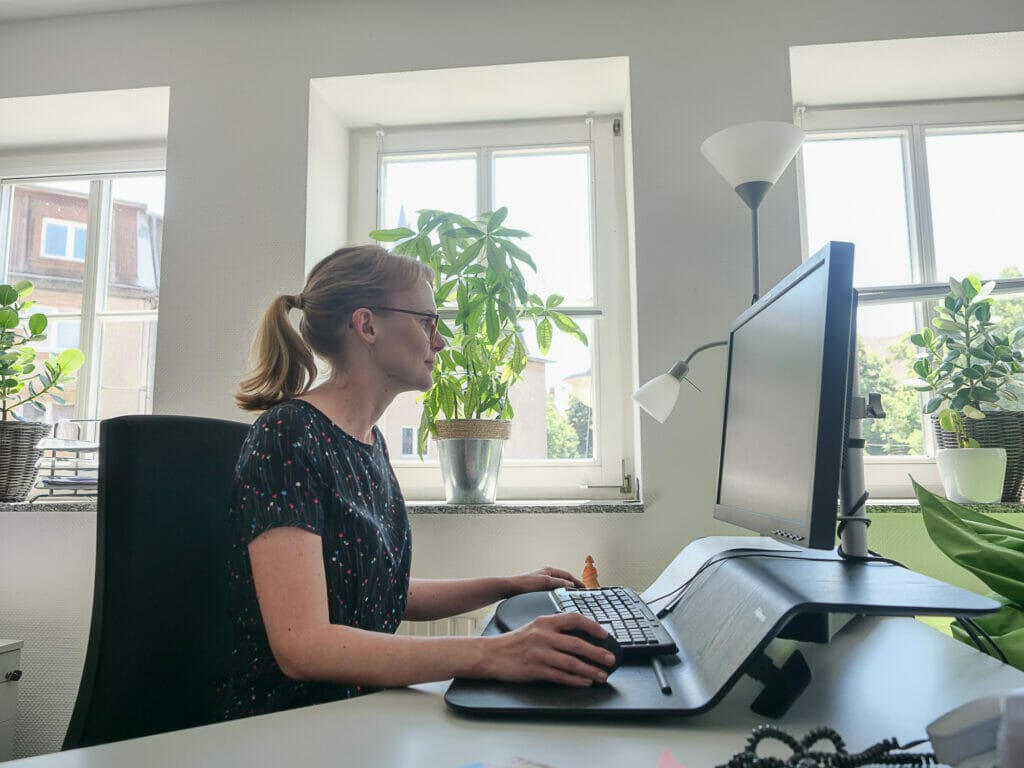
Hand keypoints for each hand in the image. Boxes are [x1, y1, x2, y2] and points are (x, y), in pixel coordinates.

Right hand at [482, 613, 613, 685]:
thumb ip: (554, 628)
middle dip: (598, 653)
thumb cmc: (514, 642)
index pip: (574, 619)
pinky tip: (585, 682)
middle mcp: (543, 636)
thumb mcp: (534, 627)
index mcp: (545, 622)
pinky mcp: (535, 670)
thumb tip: (580, 636)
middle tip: (611, 659)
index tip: (605, 635)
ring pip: (572, 663)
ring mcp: (539, 654)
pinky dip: (575, 681)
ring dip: (590, 670)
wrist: (491, 654)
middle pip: (577, 644)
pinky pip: (560, 676)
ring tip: (602, 675)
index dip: (593, 627)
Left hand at [506, 566, 584, 595]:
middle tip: (580, 592)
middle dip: (572, 584)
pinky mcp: (535, 588)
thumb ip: (559, 583)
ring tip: (571, 597)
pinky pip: (551, 590)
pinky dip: (557, 593)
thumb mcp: (545, 583)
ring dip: (565, 589)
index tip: (584, 588)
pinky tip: (557, 600)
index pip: (568, 575)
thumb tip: (571, 584)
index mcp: (549, 571)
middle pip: (563, 579)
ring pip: (557, 585)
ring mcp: (540, 581)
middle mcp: (545, 574)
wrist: (509, 588)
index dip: (577, 582)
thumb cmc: (524, 584)